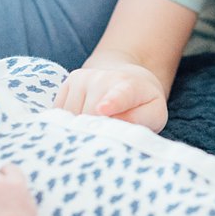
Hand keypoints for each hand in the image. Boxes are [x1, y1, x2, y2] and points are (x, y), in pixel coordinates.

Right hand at [53, 65, 167, 131]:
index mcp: (129, 87)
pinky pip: (61, 113)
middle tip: (106, 138)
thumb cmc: (141, 103)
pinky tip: (84, 119)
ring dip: (81, 128)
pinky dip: (69, 123)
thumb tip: (119, 125)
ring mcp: (83, 79)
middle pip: (90, 116)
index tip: (103, 109)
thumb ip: (141, 120)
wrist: (126, 77)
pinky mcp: (69, 83)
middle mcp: (103, 78)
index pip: (119, 96)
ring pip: (72, 116)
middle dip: (94, 131)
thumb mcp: (154, 113)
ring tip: (98, 124)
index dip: (111, 103)